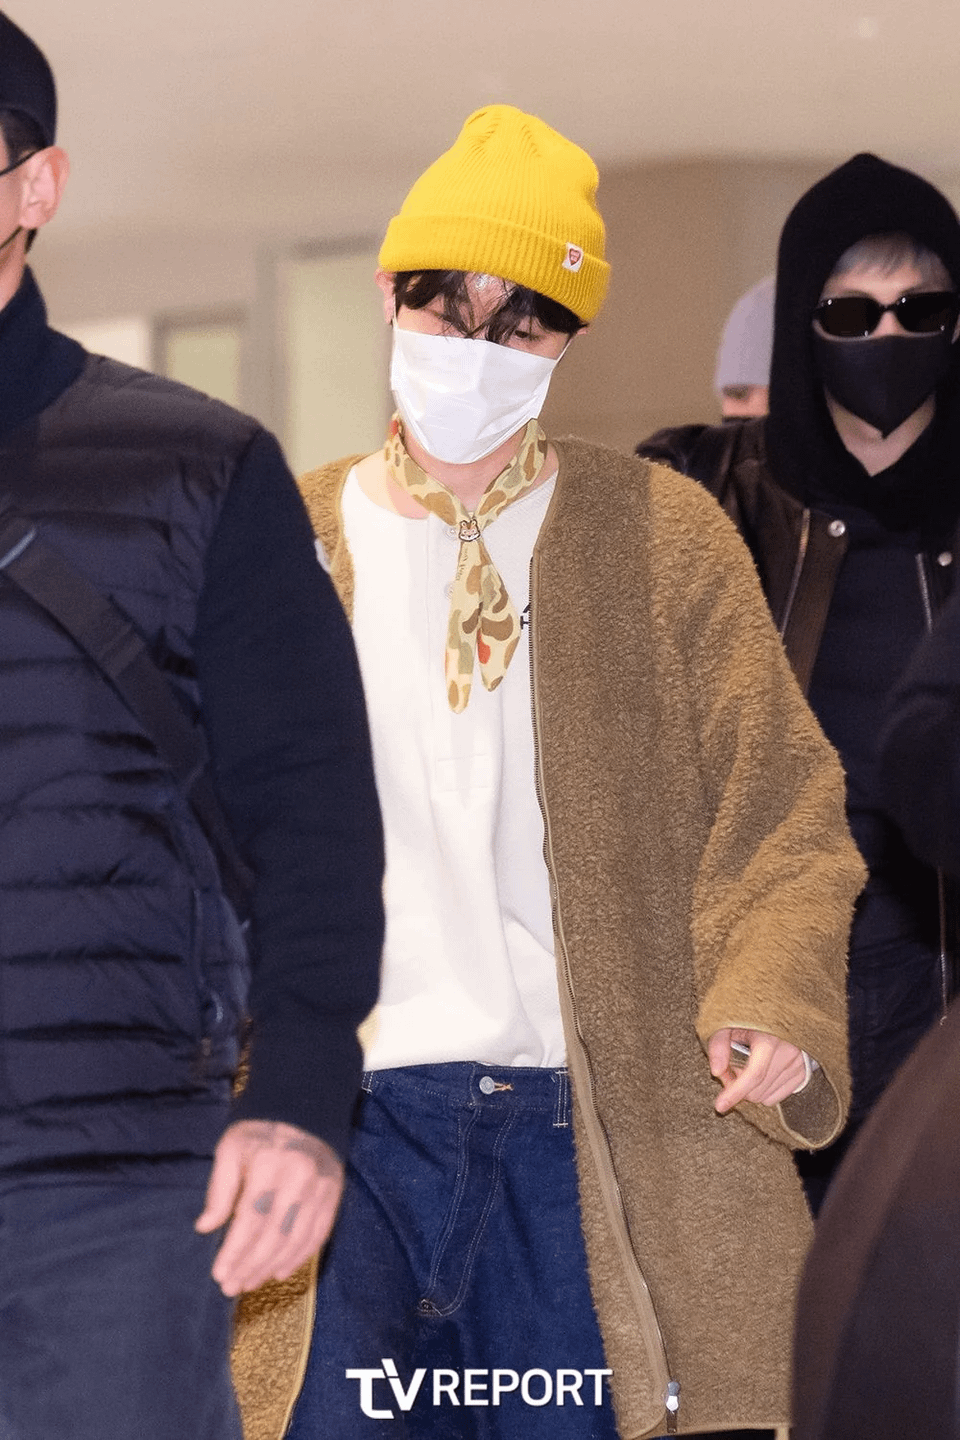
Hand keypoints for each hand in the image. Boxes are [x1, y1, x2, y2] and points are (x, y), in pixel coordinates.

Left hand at [195, 1119, 343, 1296]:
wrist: (306, 1109)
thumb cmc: (260, 1131)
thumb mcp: (231, 1148)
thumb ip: (219, 1188)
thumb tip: (205, 1227)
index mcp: (270, 1165)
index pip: (251, 1218)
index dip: (235, 1250)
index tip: (219, 1274)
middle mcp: (299, 1180)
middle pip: (274, 1235)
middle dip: (250, 1266)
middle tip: (231, 1287)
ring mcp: (320, 1189)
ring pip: (296, 1240)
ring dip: (271, 1267)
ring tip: (249, 1283)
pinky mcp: (333, 1195)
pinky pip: (318, 1235)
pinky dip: (299, 1257)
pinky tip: (280, 1271)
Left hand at [707, 1028, 806, 1114]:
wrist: (782, 1013)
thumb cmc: (751, 1018)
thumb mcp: (730, 1023)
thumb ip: (719, 1044)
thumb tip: (716, 1072)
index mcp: (770, 1039)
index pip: (753, 1075)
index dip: (734, 1092)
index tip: (719, 1105)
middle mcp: (788, 1053)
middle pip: (757, 1090)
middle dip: (738, 1086)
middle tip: (731, 1069)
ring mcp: (799, 1064)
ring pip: (765, 1097)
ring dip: (750, 1089)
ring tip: (746, 1067)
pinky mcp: (803, 1073)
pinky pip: (776, 1097)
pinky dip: (763, 1090)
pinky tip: (760, 1072)